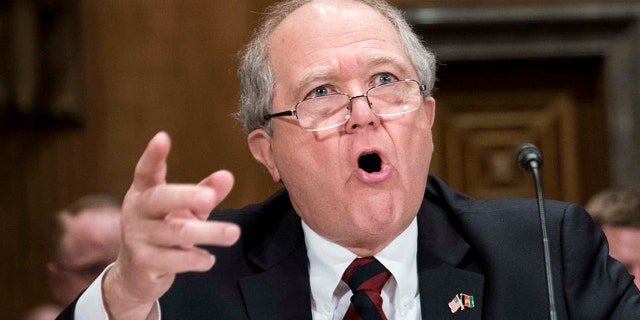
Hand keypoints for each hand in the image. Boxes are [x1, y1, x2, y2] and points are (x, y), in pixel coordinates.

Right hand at [103, 132, 240, 318]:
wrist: (136, 276)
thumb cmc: (164, 233)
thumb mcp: (186, 211)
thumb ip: (205, 193)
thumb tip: (227, 176)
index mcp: (144, 193)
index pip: (147, 171)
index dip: (153, 155)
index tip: (162, 137)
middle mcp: (136, 211)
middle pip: (161, 199)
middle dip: (187, 196)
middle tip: (210, 198)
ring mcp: (137, 237)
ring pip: (176, 232)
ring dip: (208, 233)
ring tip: (233, 234)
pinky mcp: (144, 263)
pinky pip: (176, 260)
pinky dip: (197, 259)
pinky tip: (209, 259)